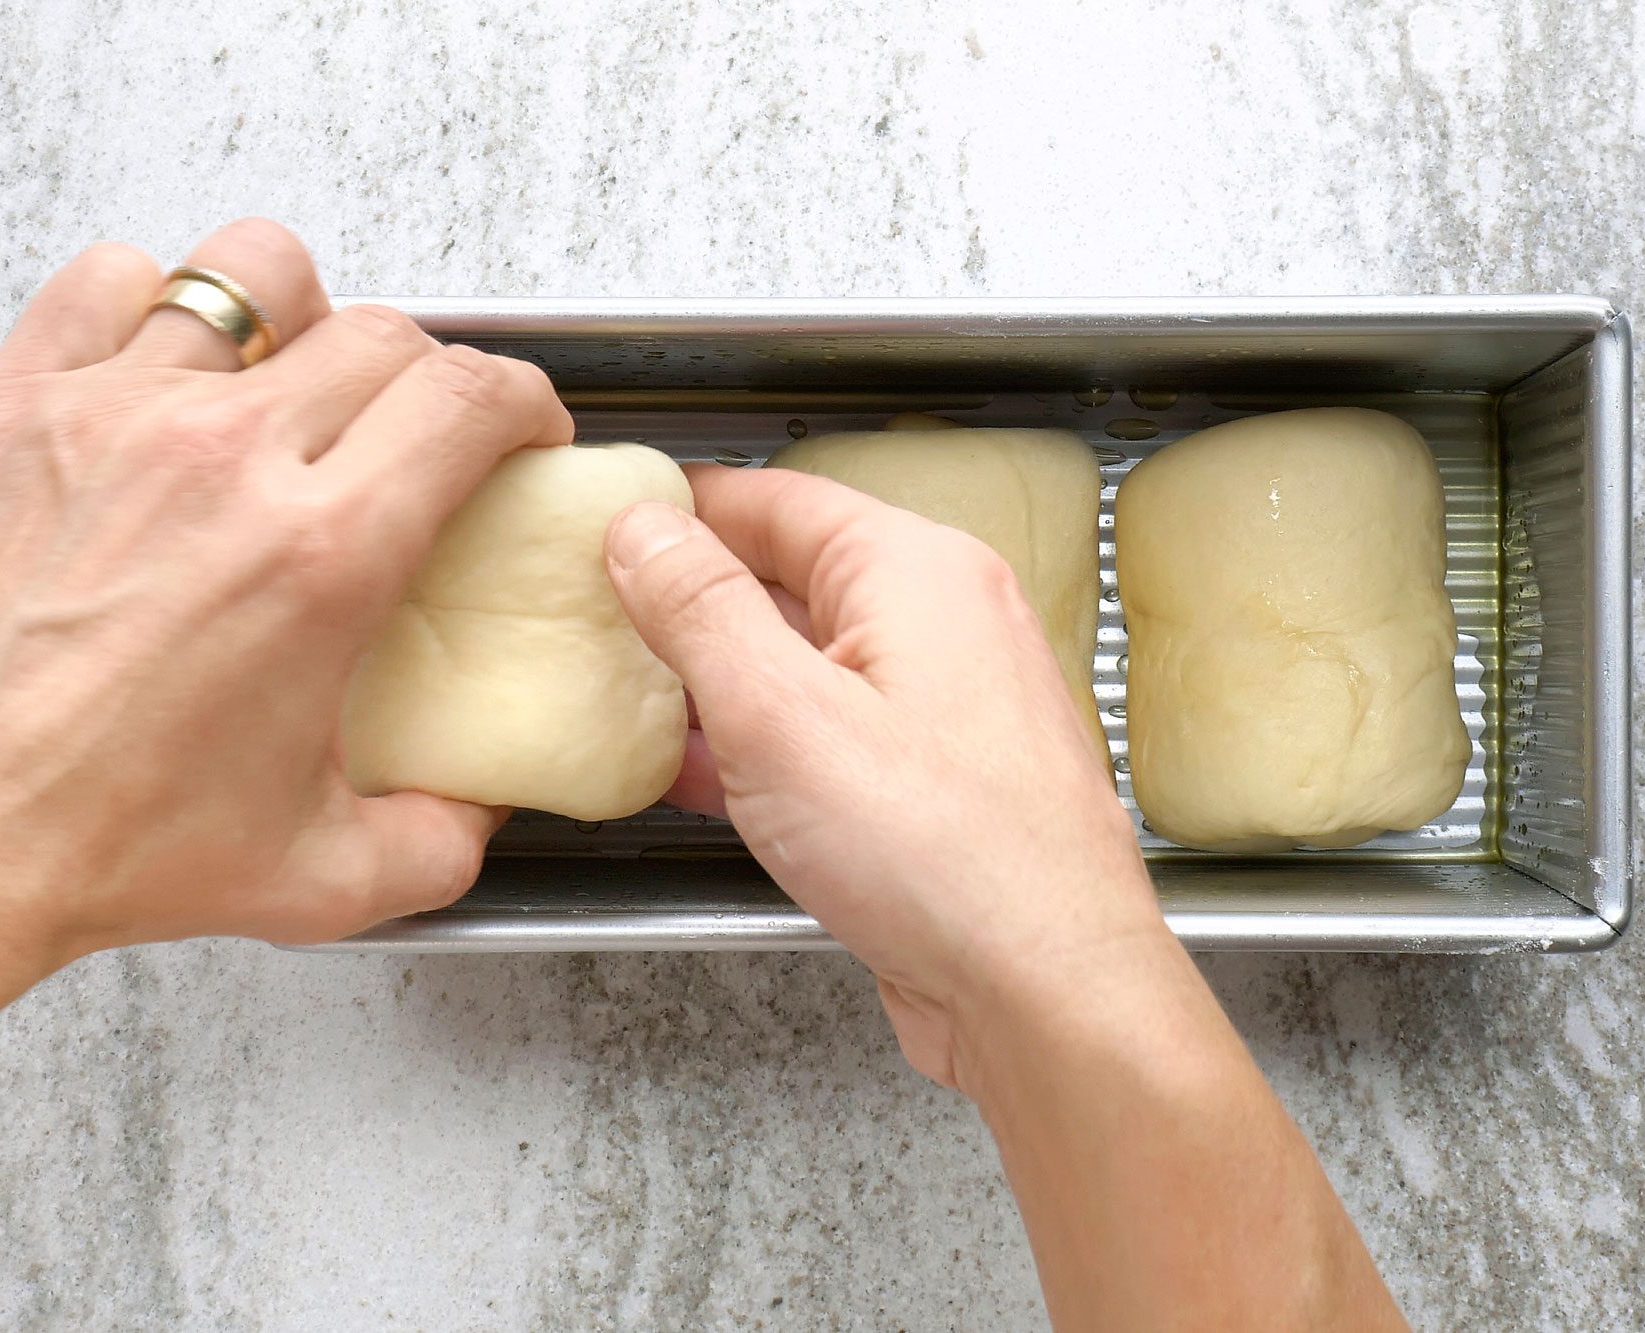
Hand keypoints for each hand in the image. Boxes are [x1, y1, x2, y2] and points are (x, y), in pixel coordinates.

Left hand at [0, 219, 568, 983]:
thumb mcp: (325, 877)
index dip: (523, 399)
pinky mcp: (19, 410)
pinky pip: (109, 280)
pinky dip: (155, 303)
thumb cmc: (98, 841)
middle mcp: (224, 463)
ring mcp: (115, 419)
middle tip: (422, 429)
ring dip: (305, 316)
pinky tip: (170, 367)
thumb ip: (443, 840)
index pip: (468, 398)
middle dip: (433, 374)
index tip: (519, 427)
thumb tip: (485, 802)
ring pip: (255, 274)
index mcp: (320, 556)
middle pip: (384, 332)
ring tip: (298, 372)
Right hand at [605, 468, 1405, 1329]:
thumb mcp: (779, 712)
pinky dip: (765, 749)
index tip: (602, 523)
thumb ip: (700, 609)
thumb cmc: (945, 854)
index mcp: (916, 572)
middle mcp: (946, 625)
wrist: (1046, 992)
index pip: (774, 498)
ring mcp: (949, 709)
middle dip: (692, 602)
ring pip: (810, 665)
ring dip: (722, 684)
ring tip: (630, 700)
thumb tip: (641, 528)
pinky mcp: (940, 788)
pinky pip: (835, 738)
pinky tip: (701, 780)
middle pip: (793, 579)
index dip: (680, 507)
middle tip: (597, 619)